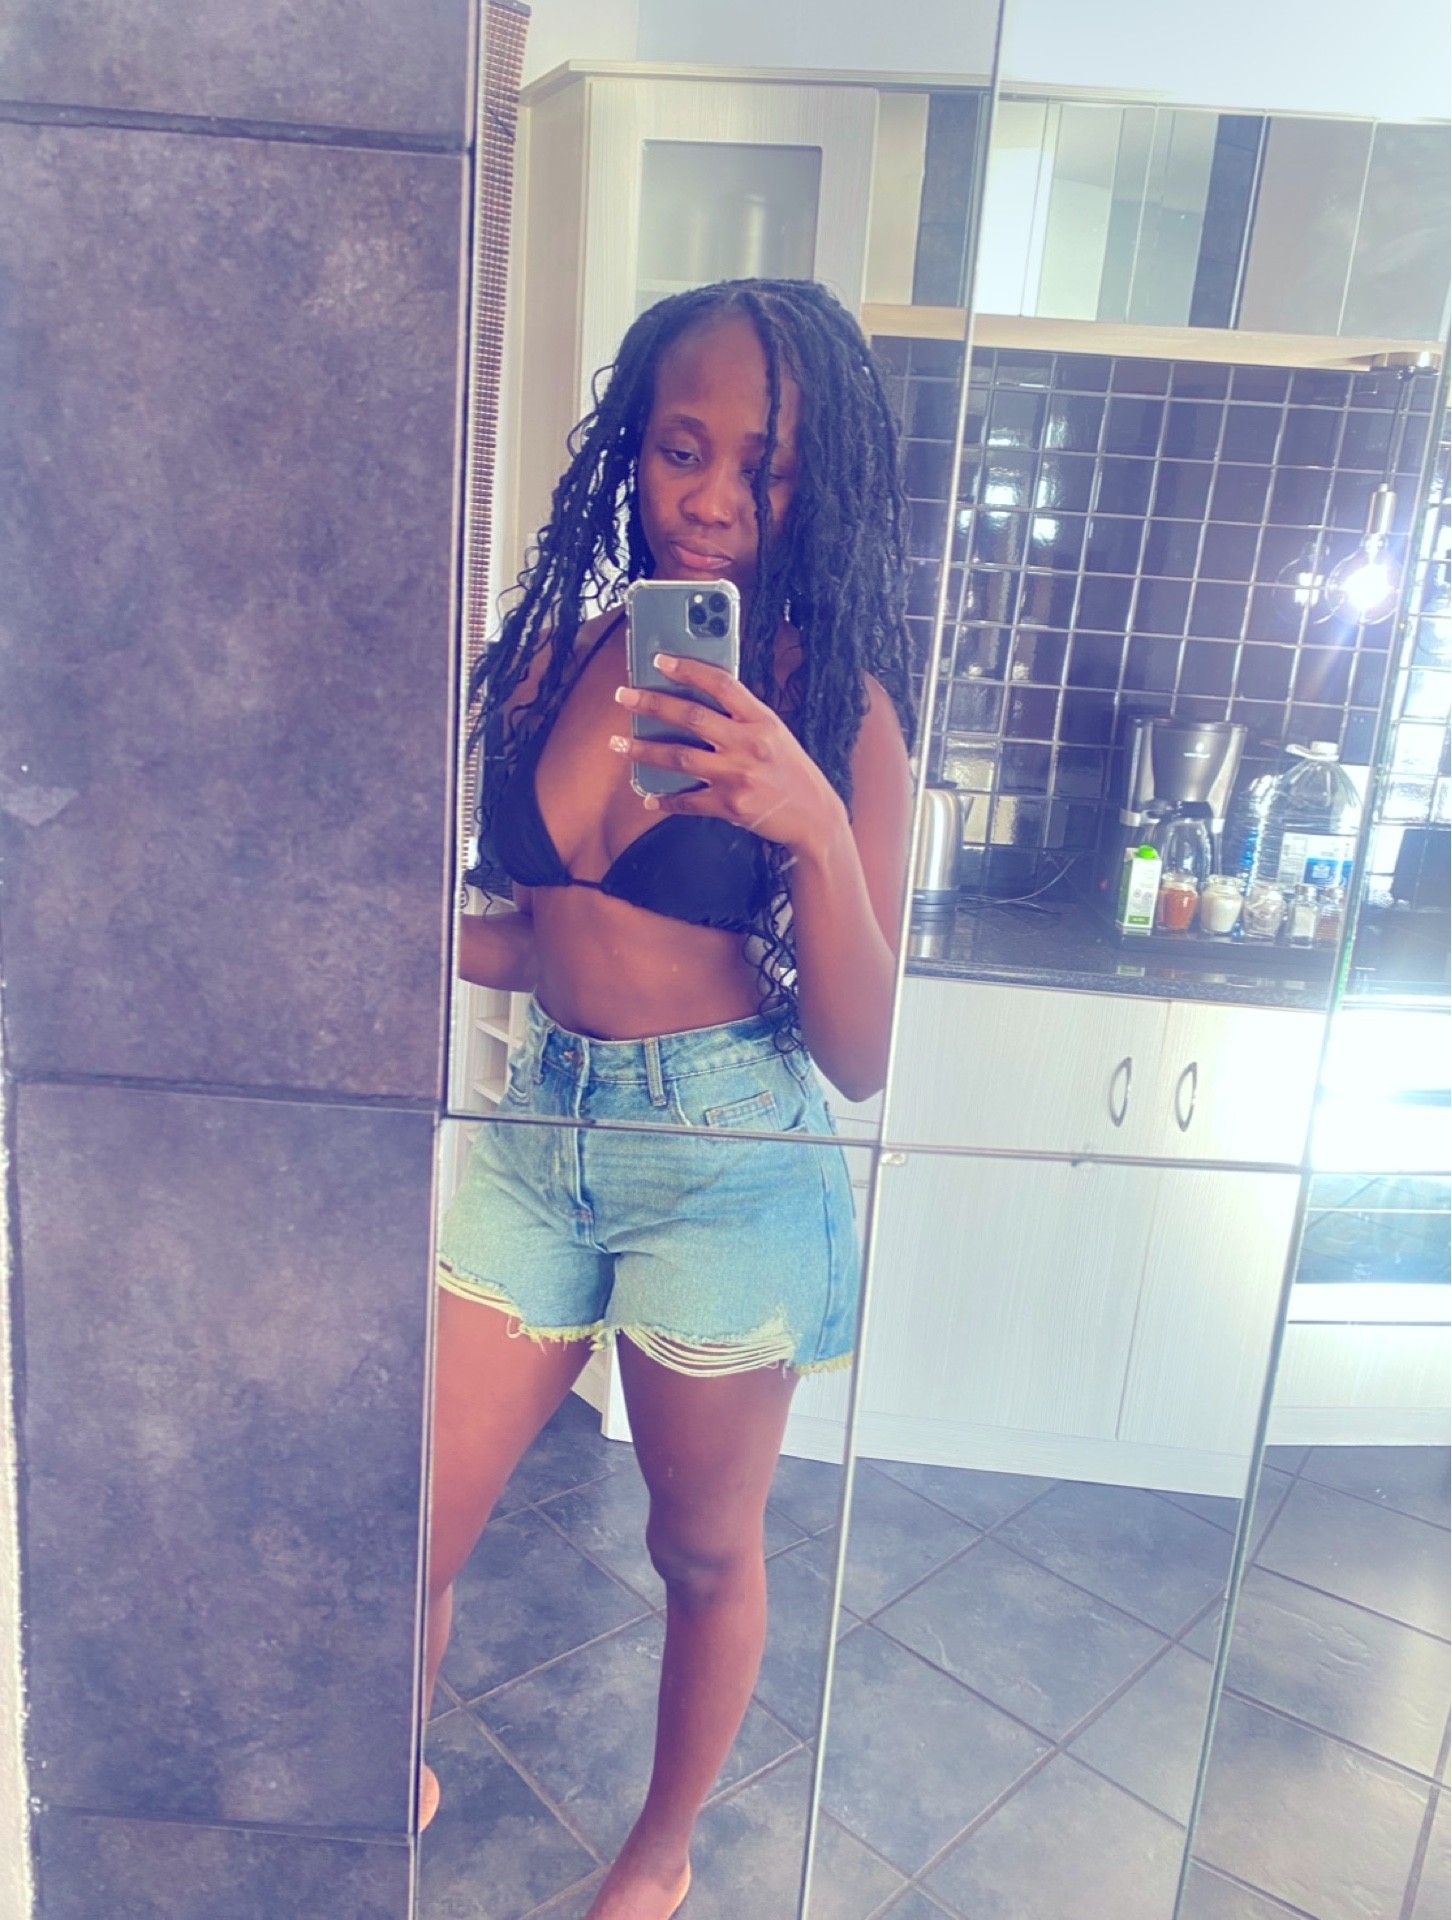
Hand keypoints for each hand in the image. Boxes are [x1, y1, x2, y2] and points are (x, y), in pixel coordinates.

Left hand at [610, 652, 845, 857]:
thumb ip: (742, 719)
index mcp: (762, 721)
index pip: (722, 684)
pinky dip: (665, 800)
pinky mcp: (731, 806)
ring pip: (680, 757)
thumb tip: (696, 701)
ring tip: (618, 743)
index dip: (688, 669)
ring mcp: (739, 776)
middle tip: (624, 696)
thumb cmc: (791, 771)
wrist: (814, 817)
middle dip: (652, 704)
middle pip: (692, 717)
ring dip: (643, 750)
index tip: (659, 661)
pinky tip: (648, 797)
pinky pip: (688, 801)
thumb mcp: (775, 735)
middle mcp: (750, 745)